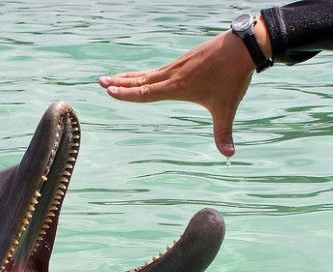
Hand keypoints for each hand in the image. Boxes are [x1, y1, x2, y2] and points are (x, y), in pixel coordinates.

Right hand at [99, 29, 260, 156]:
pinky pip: (156, 70)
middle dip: (118, 82)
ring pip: (146, 73)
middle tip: (100, 81)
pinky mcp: (182, 61)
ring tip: (112, 78)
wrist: (241, 47)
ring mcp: (176, 66)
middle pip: (139, 80)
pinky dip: (142, 74)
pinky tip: (140, 76)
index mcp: (176, 87)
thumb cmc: (232, 78)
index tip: (109, 90)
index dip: (126, 93)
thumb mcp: (226, 108)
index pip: (145, 92)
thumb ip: (223, 133)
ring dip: (127, 77)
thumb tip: (229, 155)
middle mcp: (171, 75)